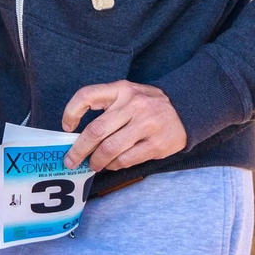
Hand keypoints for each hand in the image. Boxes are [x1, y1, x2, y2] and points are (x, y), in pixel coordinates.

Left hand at [60, 80, 187, 171]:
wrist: (187, 109)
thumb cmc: (148, 104)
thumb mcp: (128, 93)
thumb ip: (106, 106)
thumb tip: (77, 133)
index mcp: (121, 89)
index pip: (87, 96)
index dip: (71, 112)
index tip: (66, 127)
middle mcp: (133, 105)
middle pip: (95, 130)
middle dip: (78, 150)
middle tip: (70, 160)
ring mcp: (146, 125)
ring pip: (110, 149)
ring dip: (96, 161)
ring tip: (92, 164)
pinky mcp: (156, 144)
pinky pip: (126, 159)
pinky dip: (114, 165)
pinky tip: (111, 164)